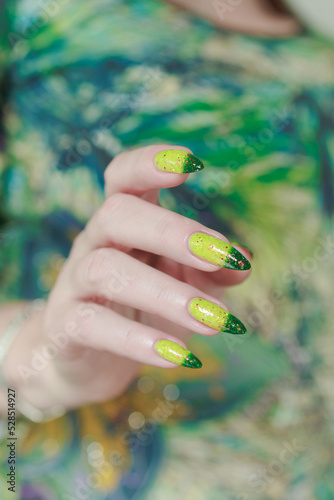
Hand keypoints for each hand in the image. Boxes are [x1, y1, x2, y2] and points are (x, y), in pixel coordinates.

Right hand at [8, 145, 250, 410]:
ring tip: (216, 321)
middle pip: (117, 215)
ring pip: (106, 270)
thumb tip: (243, 262)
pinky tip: (180, 356)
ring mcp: (74, 283)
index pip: (122, 176)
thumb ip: (210, 271)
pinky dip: (138, 341)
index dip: (149, 162)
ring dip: (167, 293)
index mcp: (123, 223)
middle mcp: (94, 243)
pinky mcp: (65, 327)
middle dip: (171, 231)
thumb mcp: (181, 285)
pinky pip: (92, 325)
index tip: (192, 162)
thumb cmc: (139, 311)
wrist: (86, 360)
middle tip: (220, 255)